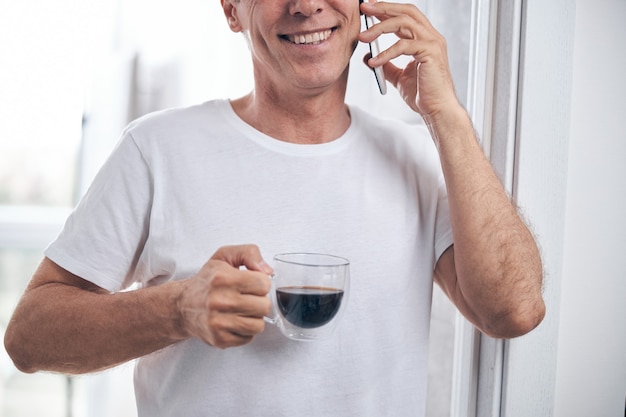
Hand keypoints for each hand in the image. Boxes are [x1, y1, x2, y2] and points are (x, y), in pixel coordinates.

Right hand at [178, 244, 272, 348]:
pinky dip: (245, 331)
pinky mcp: (219, 339)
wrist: (183, 305)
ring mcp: (219, 322)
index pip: (264, 284)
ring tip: (242, 310)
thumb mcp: (225, 256)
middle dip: (259, 301)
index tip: (251, 284)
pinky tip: (234, 321)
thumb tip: (267, 271)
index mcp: (223, 278)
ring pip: (258, 325)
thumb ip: (249, 253)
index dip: (261, 283)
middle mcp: (220, 301)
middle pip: (264, 306)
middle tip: (247, 298)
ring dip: (254, 318)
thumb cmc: (207, 280)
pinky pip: (248, 338)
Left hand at [358, 1, 459, 119]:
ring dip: (380, 28)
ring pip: (404, 23)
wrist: (437, 109)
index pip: (405, 15)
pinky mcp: (430, 53)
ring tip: (363, 37)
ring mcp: (433, 43)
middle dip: (383, 7)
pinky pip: (403, 46)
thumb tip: (367, 57)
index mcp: (425, 39)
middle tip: (364, 7)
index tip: (368, 7)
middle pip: (406, 12)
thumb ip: (386, 65)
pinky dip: (386, 53)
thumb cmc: (423, 94)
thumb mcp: (399, 77)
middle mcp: (431, 37)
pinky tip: (374, 62)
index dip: (387, 9)